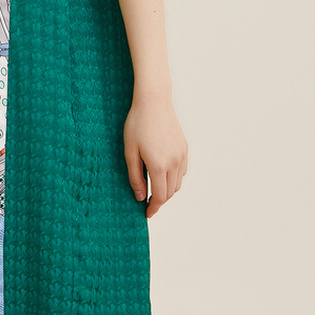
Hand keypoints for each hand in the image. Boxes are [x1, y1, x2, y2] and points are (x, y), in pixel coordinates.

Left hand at [123, 88, 187, 217]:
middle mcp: (174, 163)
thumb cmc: (137, 124)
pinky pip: (182, 171)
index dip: (153, 207)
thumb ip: (135, 176)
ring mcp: (181, 155)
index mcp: (159, 165)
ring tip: (154, 188)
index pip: (160, 196)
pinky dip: (174, 178)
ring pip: (178, 183)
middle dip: (160, 200)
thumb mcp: (130, 151)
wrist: (154, 101)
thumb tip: (140, 196)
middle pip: (170, 192)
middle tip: (147, 202)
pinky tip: (164, 174)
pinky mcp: (184, 148)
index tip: (146, 213)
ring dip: (168, 190)